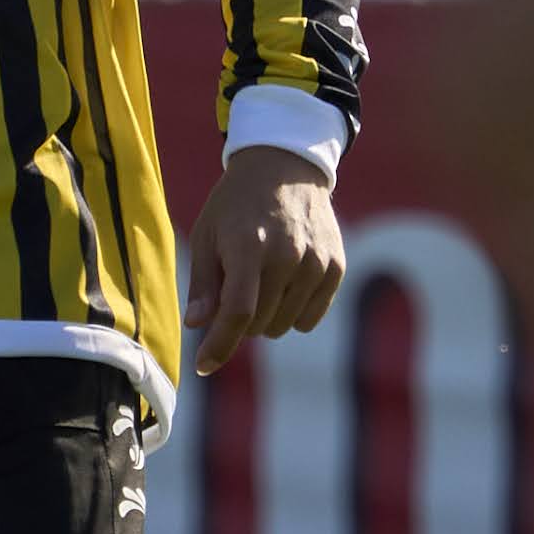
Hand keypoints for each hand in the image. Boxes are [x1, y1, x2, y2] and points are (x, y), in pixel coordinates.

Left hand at [185, 145, 343, 375]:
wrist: (285, 169)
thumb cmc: (236, 206)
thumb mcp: (207, 235)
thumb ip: (203, 283)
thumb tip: (197, 324)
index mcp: (248, 246)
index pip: (237, 312)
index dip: (219, 345)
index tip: (203, 365)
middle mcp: (287, 255)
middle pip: (258, 324)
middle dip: (239, 320)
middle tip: (235, 287)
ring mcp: (316, 262)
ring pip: (284, 325)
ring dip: (266, 317)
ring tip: (261, 279)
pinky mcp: (335, 267)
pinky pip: (310, 318)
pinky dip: (293, 312)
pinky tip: (286, 282)